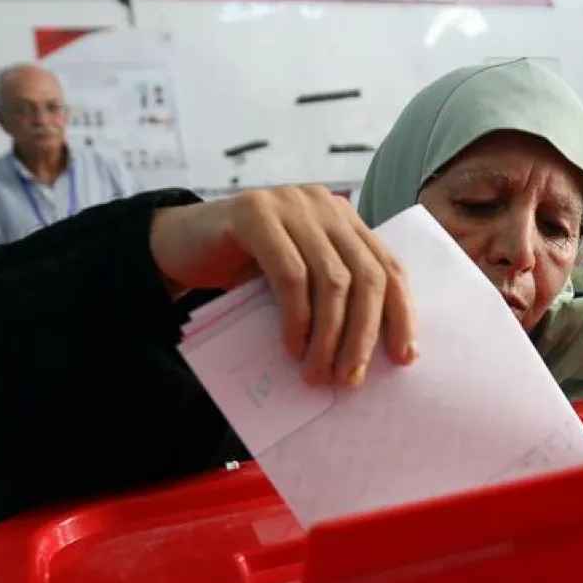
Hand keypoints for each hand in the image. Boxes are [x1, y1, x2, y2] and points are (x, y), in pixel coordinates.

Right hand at [151, 187, 416, 387]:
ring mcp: (290, 204)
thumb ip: (330, 300)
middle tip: (349, 378)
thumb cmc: (242, 273)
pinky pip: (290, 274)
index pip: (388, 266)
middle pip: (367, 276)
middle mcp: (324, 205)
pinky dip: (296, 317)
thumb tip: (363, 358)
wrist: (178, 246)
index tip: (404, 357)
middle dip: (364, 335)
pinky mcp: (254, 214)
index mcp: (344, 220)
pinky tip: (291, 346)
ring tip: (317, 373)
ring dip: (329, 336)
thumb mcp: (297, 283)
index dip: (401, 313)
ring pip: (333, 279)